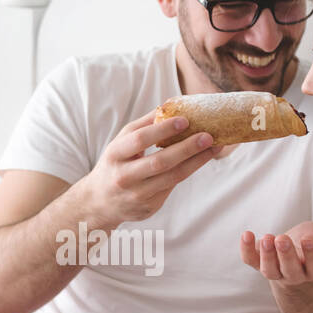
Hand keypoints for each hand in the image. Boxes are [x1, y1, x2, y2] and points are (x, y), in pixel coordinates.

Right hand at [72, 111, 215, 225]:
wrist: (99, 203)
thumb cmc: (115, 164)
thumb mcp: (121, 143)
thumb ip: (144, 126)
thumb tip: (170, 104)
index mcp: (115, 155)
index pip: (140, 140)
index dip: (163, 130)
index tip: (185, 120)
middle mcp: (124, 177)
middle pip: (160, 162)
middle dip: (187, 148)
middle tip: (208, 136)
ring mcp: (136, 196)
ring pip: (172, 178)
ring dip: (196, 162)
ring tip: (213, 148)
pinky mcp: (148, 208)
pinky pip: (171, 188)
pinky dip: (187, 172)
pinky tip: (200, 160)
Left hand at [240, 220, 312, 287]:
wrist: (297, 242)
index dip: (312, 254)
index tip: (309, 240)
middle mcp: (296, 275)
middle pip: (291, 271)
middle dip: (286, 255)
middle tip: (282, 239)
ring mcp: (276, 271)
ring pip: (271, 270)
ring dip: (267, 256)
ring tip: (268, 238)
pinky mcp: (260, 262)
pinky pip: (251, 260)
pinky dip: (246, 250)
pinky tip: (247, 234)